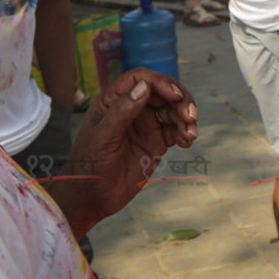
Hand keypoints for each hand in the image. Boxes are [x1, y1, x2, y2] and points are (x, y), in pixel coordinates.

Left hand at [57, 68, 197, 236]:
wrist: (91, 199)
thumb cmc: (88, 166)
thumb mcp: (103, 138)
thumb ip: (122, 112)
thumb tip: (143, 86)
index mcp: (114, 101)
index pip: (140, 79)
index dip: (160, 82)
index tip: (175, 95)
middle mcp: (132, 109)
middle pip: (162, 93)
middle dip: (180, 101)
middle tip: (190, 117)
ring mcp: (145, 125)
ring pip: (172, 111)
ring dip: (185, 118)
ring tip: (190, 134)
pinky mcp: (155, 143)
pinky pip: (175, 131)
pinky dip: (184, 133)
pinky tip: (187, 142)